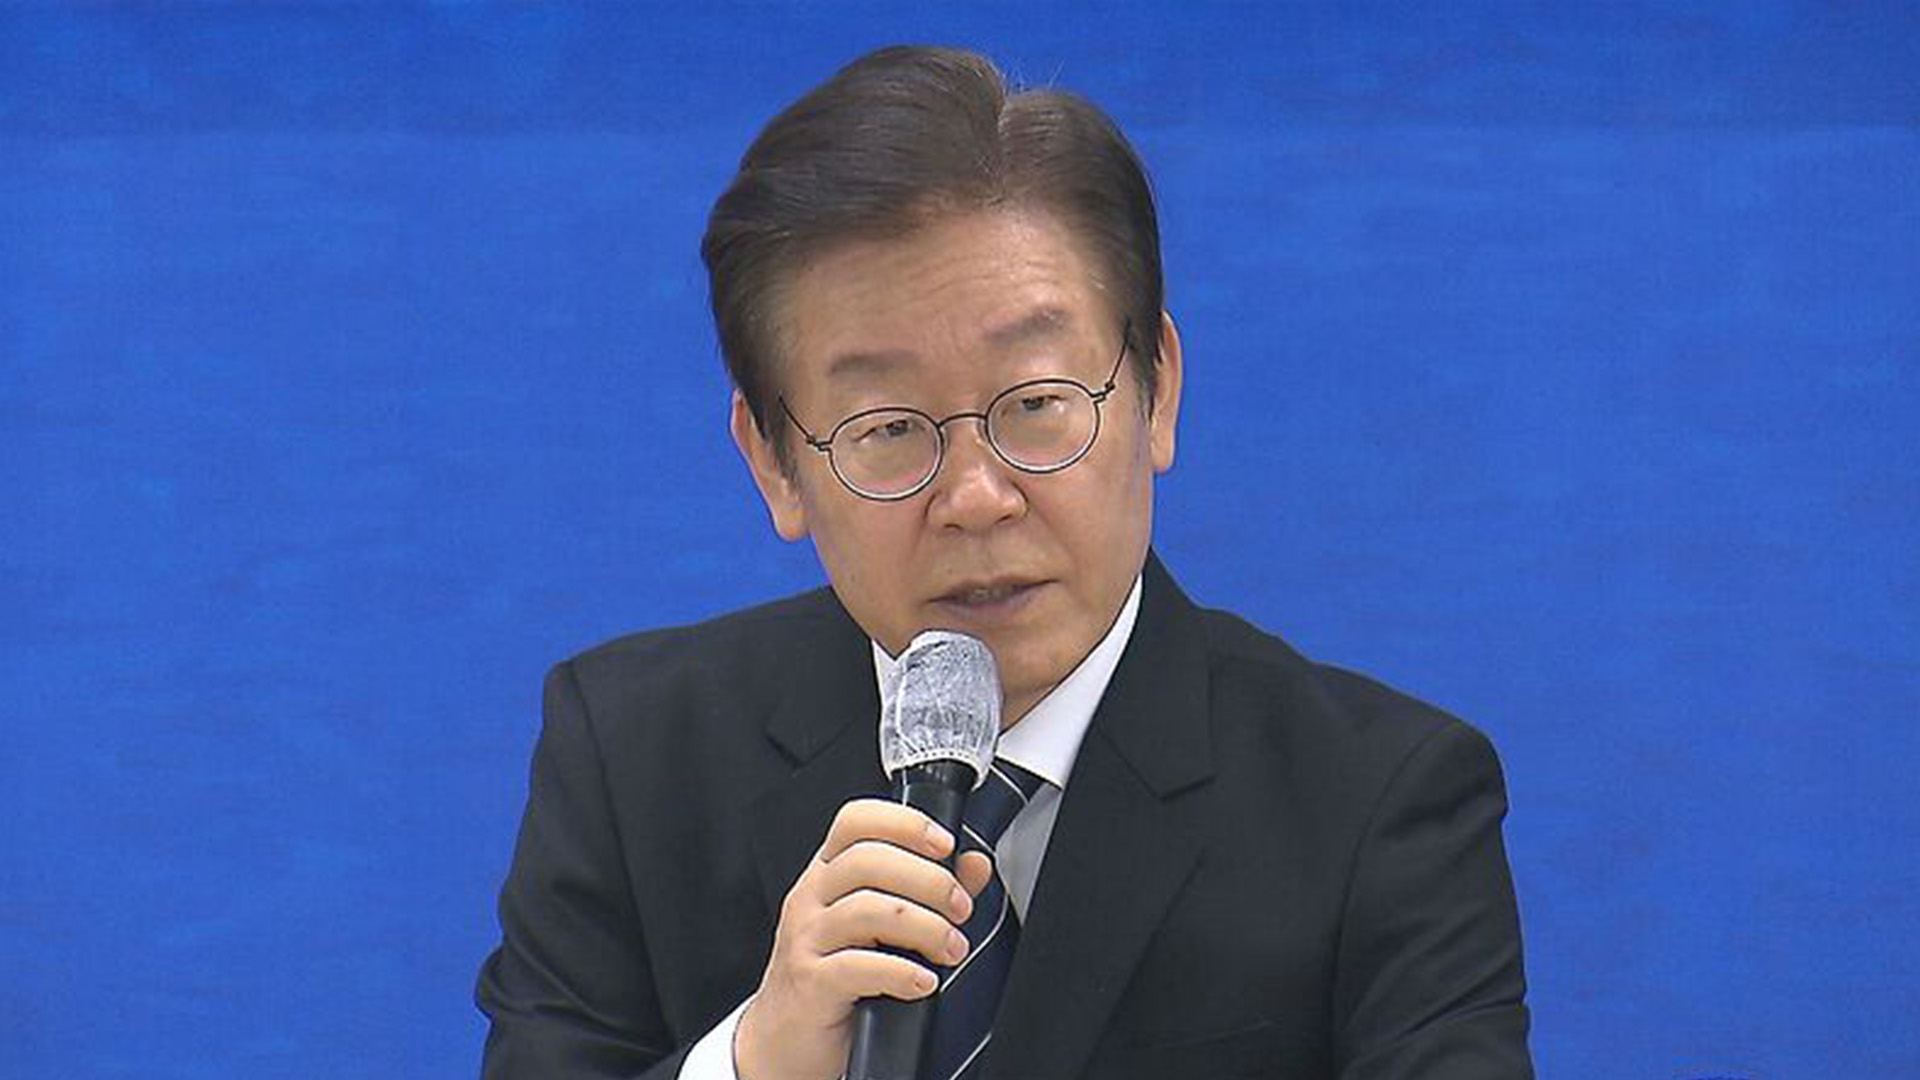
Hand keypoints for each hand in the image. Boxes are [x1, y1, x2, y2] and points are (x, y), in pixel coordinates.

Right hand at [734, 798, 994, 1079]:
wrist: (784, 1041)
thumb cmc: (834, 976)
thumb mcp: (880, 927)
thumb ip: (930, 891)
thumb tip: (974, 864)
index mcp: (828, 873)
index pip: (855, 821)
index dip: (904, 822)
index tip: (945, 844)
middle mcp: (812, 897)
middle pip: (868, 860)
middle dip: (929, 880)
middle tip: (960, 908)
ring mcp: (806, 939)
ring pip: (867, 909)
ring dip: (925, 927)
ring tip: (950, 948)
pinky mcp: (810, 983)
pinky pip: (858, 967)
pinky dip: (902, 972)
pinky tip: (923, 982)